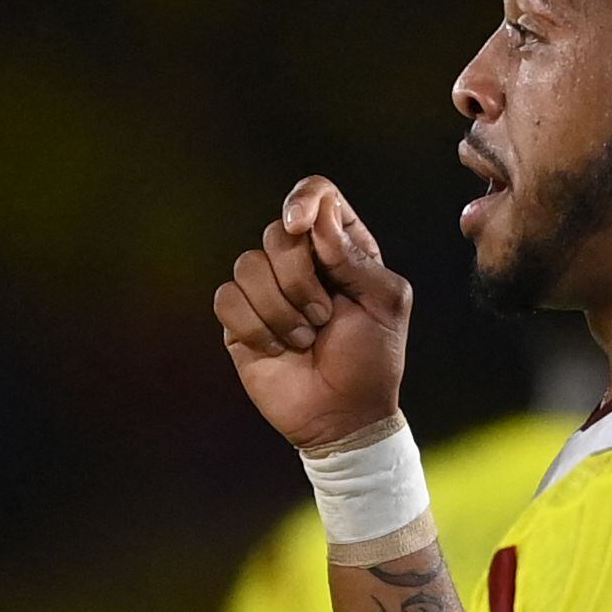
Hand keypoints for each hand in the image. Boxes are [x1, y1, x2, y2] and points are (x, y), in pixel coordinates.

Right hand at [214, 177, 413, 455]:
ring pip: (248, 266)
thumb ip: (354, 256)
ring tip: (304, 339)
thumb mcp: (384, 302)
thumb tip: (317, 217)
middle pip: (277, 234)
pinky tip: (277, 349)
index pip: (316, 195)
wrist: (343, 415)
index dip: (303, 200)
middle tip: (324, 317)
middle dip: (299, 279)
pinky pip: (227, 300)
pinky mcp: (239, 321)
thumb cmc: (372, 359)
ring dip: (280, 310)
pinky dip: (255, 327)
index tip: (300, 225)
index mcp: (341, 247)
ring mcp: (267, 290)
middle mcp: (300, 261)